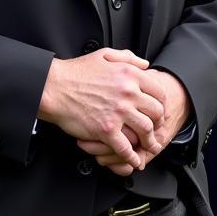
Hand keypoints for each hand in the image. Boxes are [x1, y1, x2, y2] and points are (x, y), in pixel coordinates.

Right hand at [37, 49, 165, 173]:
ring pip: (145, 131)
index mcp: (129, 75)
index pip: (158, 92)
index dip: (161, 104)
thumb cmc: (75, 72)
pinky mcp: (106, 129)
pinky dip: (132, 156)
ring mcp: (118, 112)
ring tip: (150, 146)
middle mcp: (127, 93)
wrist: (54, 87)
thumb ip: (128, 58)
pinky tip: (133, 160)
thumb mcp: (104, 55)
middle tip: (157, 130)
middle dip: (159, 124)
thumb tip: (145, 64)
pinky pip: (126, 147)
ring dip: (150, 142)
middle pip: (156, 112)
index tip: (159, 112)